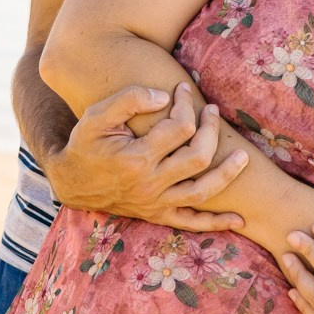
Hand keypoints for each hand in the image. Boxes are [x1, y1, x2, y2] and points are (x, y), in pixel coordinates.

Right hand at [42, 83, 247, 230]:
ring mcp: (154, 203)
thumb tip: (166, 97)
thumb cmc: (85, 144)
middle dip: (210, 130)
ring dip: (227, 175)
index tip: (183, 90)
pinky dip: (216, 223)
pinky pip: (191, 223)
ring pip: (201, 192)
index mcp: (135, 157)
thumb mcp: (97, 115)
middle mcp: (149, 184)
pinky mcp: (156, 215)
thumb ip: (130, 99)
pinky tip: (239, 220)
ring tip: (243, 156)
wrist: (70, 182)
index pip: (179, 128)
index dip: (186, 104)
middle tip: (212, 110)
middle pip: (197, 157)